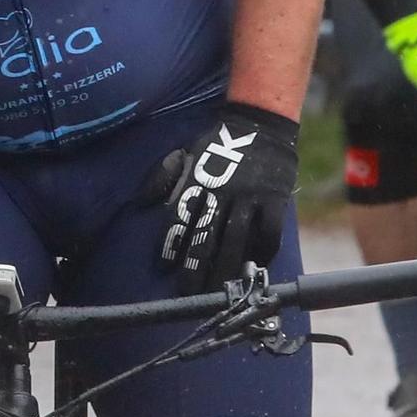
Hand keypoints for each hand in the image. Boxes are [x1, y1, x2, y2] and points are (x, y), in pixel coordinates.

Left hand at [148, 103, 298, 288]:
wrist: (260, 122)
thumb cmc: (218, 142)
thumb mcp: (185, 152)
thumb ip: (163, 177)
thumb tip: (141, 202)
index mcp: (199, 181)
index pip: (182, 217)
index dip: (172, 243)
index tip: (164, 267)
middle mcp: (224, 191)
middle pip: (207, 236)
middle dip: (196, 267)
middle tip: (189, 293)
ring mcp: (252, 198)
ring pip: (237, 241)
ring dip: (226, 270)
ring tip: (220, 293)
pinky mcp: (275, 201)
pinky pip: (270, 234)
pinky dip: (262, 254)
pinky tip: (255, 269)